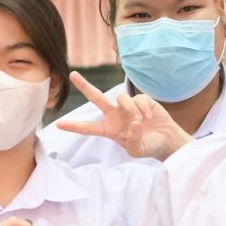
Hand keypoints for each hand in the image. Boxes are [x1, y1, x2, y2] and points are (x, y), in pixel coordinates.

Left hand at [53, 72, 191, 159]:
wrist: (166, 140)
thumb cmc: (149, 146)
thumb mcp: (137, 150)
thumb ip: (133, 140)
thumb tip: (132, 122)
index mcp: (109, 129)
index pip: (89, 128)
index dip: (74, 126)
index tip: (59, 125)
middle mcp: (115, 115)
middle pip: (97, 98)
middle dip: (85, 86)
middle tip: (73, 75)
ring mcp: (127, 106)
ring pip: (121, 98)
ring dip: (130, 109)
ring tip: (141, 121)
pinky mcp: (141, 99)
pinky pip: (138, 99)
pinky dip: (143, 108)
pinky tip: (149, 116)